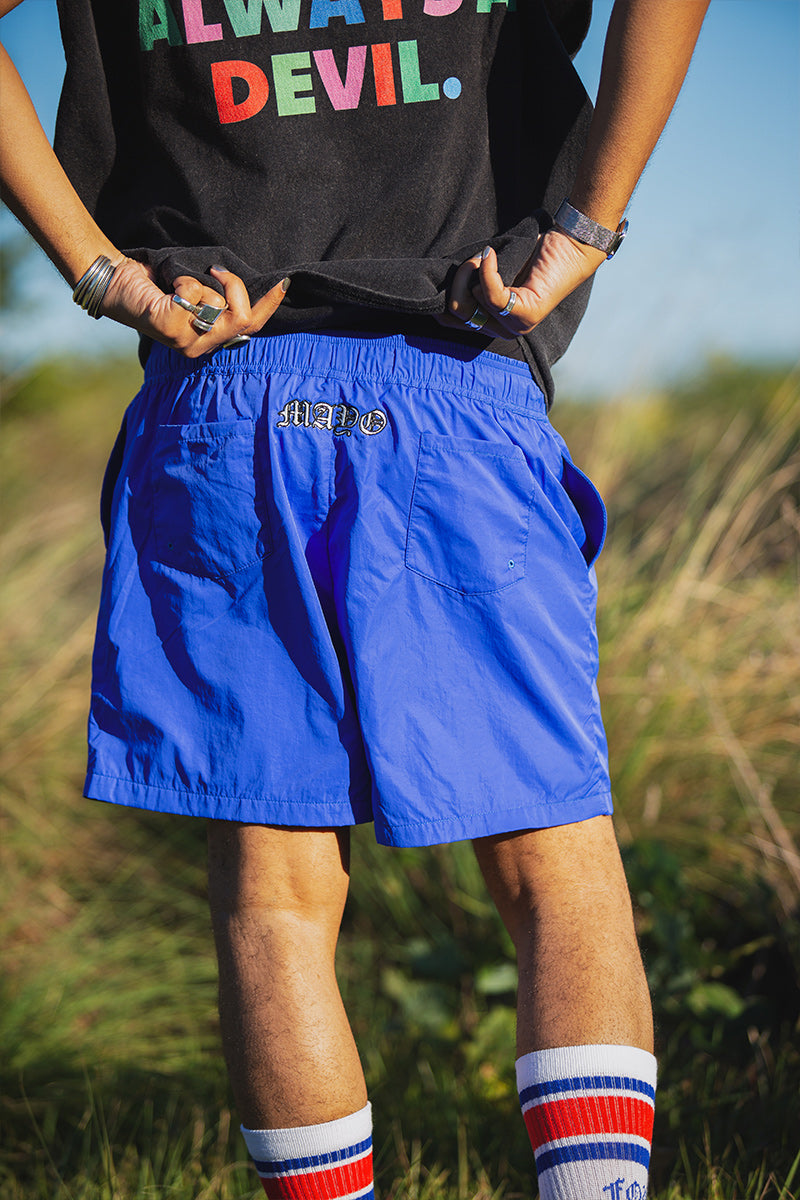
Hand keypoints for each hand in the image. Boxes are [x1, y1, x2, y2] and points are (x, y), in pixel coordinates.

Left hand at [100, 259, 289, 356]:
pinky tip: (167, 288)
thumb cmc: (157, 284)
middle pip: (243, 318)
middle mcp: (200, 347)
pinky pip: (195, 294)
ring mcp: (185, 341)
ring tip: (180, 284)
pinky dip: (184, 280)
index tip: (283, 282)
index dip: (270, 305)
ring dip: (201, 283)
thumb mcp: (197, 291)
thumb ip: (221, 297)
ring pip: (218, 304)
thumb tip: (247, 286)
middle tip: (215, 270)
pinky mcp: (171, 328)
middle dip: (235, 287)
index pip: (251, 327)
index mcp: (209, 340)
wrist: (116, 281)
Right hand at [439, 230, 606, 340]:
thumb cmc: (529, 253)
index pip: (448, 319)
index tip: (460, 266)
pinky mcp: (525, 316)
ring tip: (490, 255)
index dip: (446, 290)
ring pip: (470, 300)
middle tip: (476, 259)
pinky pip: (490, 295)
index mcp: (490, 323)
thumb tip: (439, 284)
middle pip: (455, 311)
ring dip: (473, 270)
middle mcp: (501, 331)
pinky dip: (487, 270)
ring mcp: (514, 327)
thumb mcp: (490, 270)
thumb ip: (469, 280)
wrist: (568, 244)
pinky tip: (493, 254)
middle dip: (458, 279)